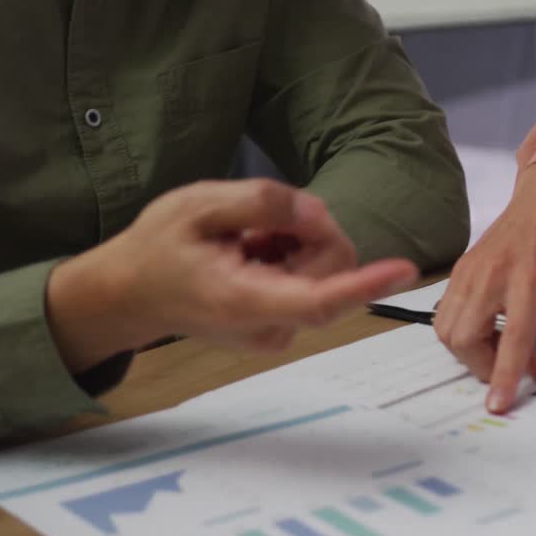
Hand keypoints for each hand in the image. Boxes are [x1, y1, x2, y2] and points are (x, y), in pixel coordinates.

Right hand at [47, 180, 418, 370]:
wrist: (130, 293)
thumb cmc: (159, 246)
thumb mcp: (199, 204)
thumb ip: (262, 203)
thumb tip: (317, 213)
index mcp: (245, 301)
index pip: (319, 300)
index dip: (366, 283)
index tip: (405, 269)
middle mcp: (271, 327)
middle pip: (332, 265)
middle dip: (307, 229)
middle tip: (254, 222)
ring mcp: (279, 332)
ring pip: (326, 268)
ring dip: (296, 241)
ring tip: (245, 239)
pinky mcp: (284, 325)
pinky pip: (312, 278)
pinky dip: (290, 255)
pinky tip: (251, 252)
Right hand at [435, 156, 535, 413]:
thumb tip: (530, 371)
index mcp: (530, 282)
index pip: (512, 341)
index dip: (504, 376)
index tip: (498, 403)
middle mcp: (493, 276)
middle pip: (463, 338)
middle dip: (480, 365)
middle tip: (506, 362)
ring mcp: (470, 270)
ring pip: (446, 328)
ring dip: (467, 349)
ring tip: (496, 343)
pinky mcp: (460, 268)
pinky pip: (445, 310)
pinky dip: (460, 328)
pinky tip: (485, 324)